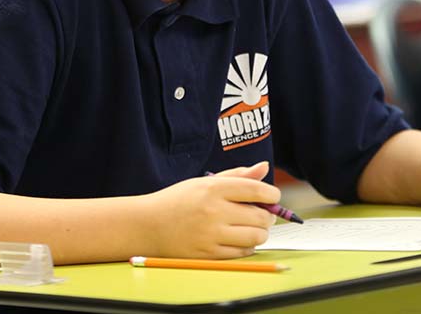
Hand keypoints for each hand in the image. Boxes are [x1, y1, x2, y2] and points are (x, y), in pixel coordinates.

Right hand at [142, 162, 279, 258]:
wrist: (148, 224)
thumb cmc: (178, 200)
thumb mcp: (205, 181)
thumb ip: (237, 175)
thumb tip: (264, 167)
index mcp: (214, 189)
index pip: (257, 190)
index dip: (272, 195)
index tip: (272, 197)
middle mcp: (214, 211)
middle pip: (260, 217)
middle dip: (267, 216)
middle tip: (262, 214)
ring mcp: (211, 235)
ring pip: (255, 237)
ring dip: (260, 233)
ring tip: (253, 227)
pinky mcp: (208, 254)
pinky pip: (242, 252)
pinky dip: (247, 246)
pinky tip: (239, 239)